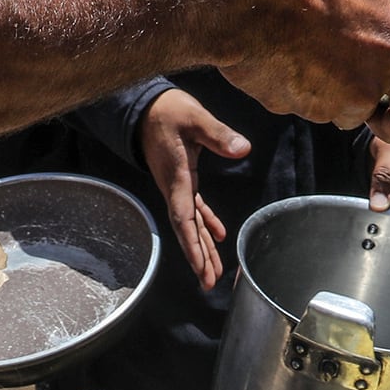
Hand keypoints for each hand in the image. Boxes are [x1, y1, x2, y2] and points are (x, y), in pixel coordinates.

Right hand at [140, 87, 252, 290]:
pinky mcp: (182, 180)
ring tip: (213, 273)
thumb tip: (242, 149)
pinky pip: (194, 209)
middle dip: (197, 257)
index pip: (184, 219)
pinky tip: (219, 236)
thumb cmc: (169, 111)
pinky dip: (206, 223)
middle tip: (208, 283)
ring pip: (190, 223)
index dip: (192, 246)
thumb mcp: (195, 118)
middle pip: (186, 230)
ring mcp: (177, 186)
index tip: (201, 268)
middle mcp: (175, 188)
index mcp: (177, 178)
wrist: (146, 107)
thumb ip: (218, 134)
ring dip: (202, 247)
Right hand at [211, 0, 389, 140]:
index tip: (389, 115)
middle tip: (328, 45)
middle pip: (362, 108)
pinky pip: (292, 99)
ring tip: (299, 36)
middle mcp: (362, 91)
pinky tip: (277, 44)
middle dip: (348, 87)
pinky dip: (287, 79)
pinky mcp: (283, 107)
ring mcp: (320, 105)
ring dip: (317, 81)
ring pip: (325, 105)